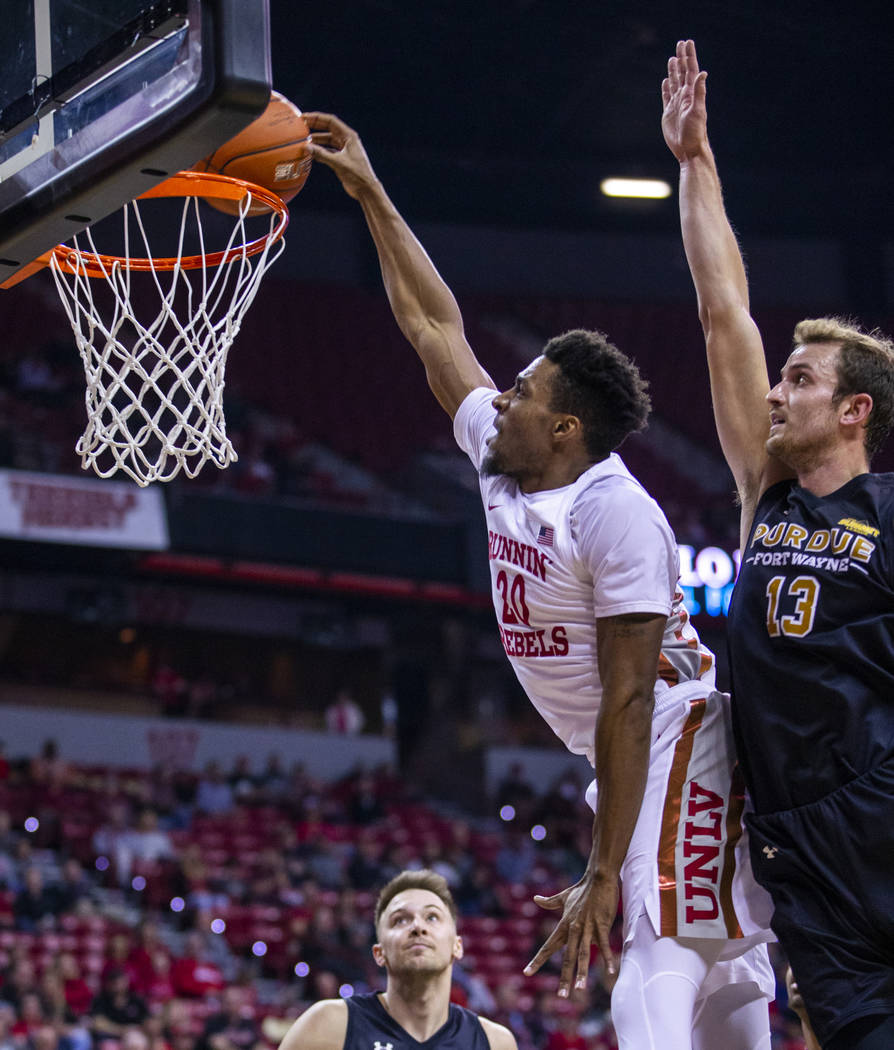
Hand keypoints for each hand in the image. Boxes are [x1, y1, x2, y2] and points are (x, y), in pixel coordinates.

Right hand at [303, 112, 378, 198]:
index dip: (317, 118)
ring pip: (327, 141)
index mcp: (349, 136)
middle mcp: (347, 140)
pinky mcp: (342, 159)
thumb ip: (322, 154)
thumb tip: (307, 147)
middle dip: (315, 126)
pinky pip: (328, 151)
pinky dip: (320, 151)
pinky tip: (311, 153)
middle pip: (328, 129)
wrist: (366, 190)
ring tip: (304, 141)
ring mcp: (344, 149)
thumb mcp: (338, 163)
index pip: (331, 121)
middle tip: (301, 126)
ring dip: (316, 141)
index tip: (305, 118)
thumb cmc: (357, 175)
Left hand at [523, 869, 618, 997]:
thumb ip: (550, 902)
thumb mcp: (563, 896)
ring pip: (584, 954)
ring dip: (582, 972)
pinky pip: (604, 945)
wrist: (598, 878)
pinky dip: (607, 958)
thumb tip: (535, 899)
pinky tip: (611, 972)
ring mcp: (587, 927)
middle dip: (564, 977)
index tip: (526, 973)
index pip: (548, 946)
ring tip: (580, 989)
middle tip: (561, 995)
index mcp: (563, 925)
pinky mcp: (601, 924)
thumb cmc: (582, 888)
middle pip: (567, 957)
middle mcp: (573, 929)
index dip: (537, 960)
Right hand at [661, 39, 707, 161]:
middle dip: (681, 58)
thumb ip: (699, 92)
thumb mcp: (697, 111)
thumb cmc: (695, 132)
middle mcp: (684, 97)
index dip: (688, 56)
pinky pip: (666, 97)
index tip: (687, 43)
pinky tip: (666, 81)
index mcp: (691, 94)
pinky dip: (666, 88)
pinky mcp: (668, 114)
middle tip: (680, 44)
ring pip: (674, 83)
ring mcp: (676, 105)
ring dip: (673, 70)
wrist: (688, 149)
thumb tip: (702, 73)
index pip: (690, 70)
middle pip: (682, 73)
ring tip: (672, 59)